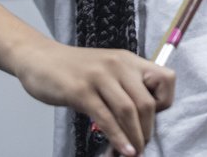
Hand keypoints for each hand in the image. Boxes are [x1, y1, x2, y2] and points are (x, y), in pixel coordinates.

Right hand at [11, 39, 174, 155]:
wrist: (39, 58)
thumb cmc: (75, 69)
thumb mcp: (107, 70)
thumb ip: (124, 87)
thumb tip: (140, 121)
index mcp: (129, 61)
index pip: (166, 79)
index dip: (165, 103)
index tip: (154, 119)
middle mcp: (119, 66)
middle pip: (147, 102)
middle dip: (147, 130)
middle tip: (142, 145)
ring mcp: (99, 77)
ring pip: (128, 111)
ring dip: (134, 137)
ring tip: (134, 153)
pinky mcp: (80, 91)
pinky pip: (105, 118)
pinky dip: (117, 138)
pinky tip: (121, 151)